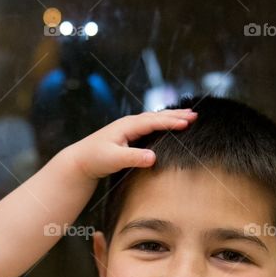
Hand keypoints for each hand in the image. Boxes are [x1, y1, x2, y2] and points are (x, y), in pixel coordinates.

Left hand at [66, 109, 196, 179]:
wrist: (79, 161)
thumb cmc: (94, 159)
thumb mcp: (114, 159)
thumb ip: (133, 158)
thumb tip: (153, 157)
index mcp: (127, 126)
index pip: (154, 122)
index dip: (171, 121)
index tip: (188, 122)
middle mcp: (129, 124)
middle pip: (156, 116)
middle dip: (176, 115)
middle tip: (195, 114)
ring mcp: (129, 129)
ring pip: (154, 120)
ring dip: (171, 117)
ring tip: (188, 116)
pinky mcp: (128, 136)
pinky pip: (150, 126)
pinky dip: (162, 124)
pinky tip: (169, 125)